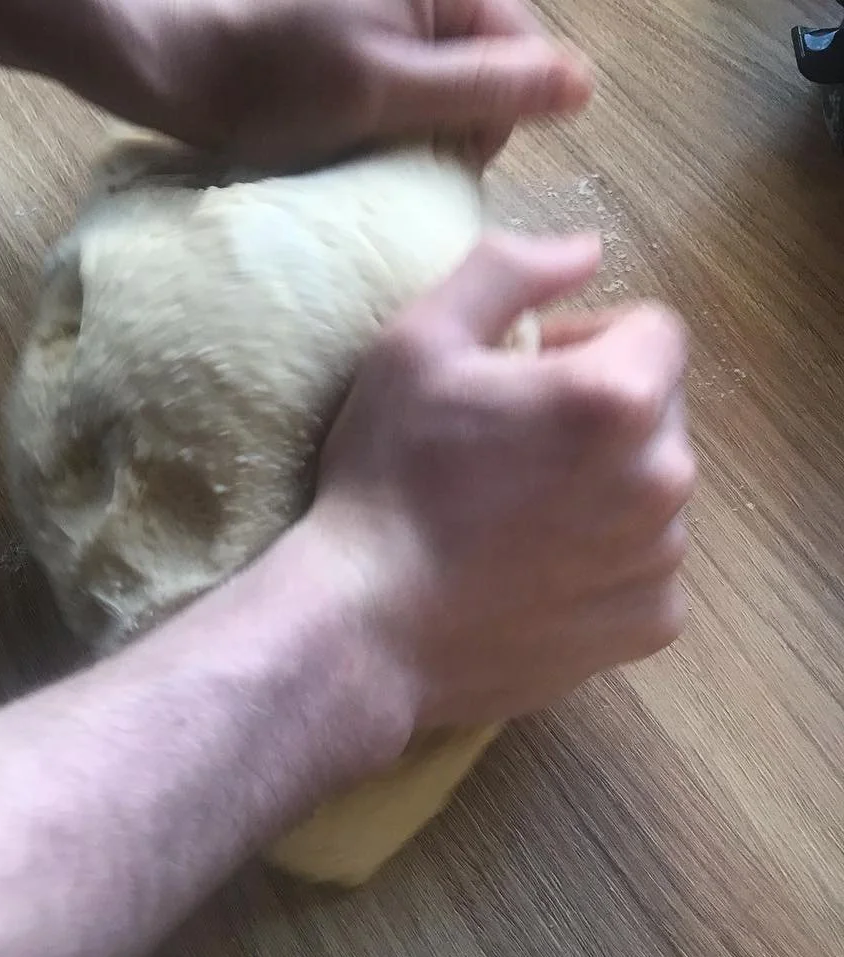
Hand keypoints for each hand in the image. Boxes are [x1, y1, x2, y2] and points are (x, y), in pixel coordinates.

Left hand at [73, 0, 593, 165]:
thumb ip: (485, 85)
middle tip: (401, 149)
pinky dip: (395, 119)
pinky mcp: (366, 40)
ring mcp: (396, 14)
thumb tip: (581, 87)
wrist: (180, 70)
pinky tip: (359, 132)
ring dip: (425, 125)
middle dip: (458, 118)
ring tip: (372, 141)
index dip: (499, 112)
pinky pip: (412, 87)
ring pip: (451, 84)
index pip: (524, 50)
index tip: (446, 150)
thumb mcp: (386, 90)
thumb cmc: (274, 83)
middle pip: (490, 67)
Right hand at [308, 231, 693, 727]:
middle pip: (658, 413)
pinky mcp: (648, 625)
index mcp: (618, 397)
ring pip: (650, 491)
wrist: (369, 627)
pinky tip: (532, 573)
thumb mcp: (415, 343)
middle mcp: (665, 478)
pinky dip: (603, 562)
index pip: (653, 332)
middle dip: (599, 415)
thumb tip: (586, 249)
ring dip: (602, 487)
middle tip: (511, 448)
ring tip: (516, 516)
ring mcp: (662, 560)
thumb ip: (507, 270)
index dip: (586, 342)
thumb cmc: (387, 480)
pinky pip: (644, 568)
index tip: (523, 379)